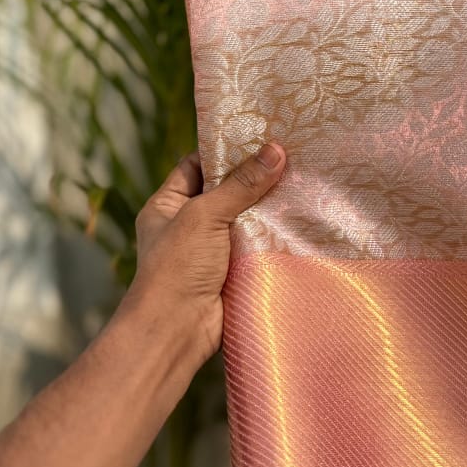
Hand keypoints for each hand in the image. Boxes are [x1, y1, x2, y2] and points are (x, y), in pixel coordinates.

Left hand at [121, 143, 285, 369]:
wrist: (177, 329)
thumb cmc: (177, 268)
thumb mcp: (205, 215)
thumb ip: (241, 185)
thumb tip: (275, 151)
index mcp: (167, 205)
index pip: (195, 166)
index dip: (223, 152)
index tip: (257, 137)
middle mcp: (186, 225)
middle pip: (224, 192)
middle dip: (253, 179)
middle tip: (288, 158)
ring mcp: (210, 251)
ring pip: (243, 220)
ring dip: (266, 209)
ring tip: (300, 184)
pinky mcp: (231, 272)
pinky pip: (254, 247)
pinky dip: (272, 237)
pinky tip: (298, 221)